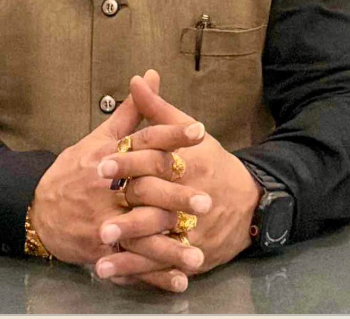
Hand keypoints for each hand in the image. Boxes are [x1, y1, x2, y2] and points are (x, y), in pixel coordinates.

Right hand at [31, 71, 210, 291]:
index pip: (143, 143)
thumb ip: (130, 112)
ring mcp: (102, 222)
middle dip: (175, 197)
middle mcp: (105, 188)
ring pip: (141, 234)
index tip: (200, 132)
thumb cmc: (73, 172)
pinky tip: (179, 280)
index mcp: (107, 157)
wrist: (38, 211)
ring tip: (198, 251)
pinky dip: (155, 275)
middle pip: (144, 190)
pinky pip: (132, 265)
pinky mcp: (101, 250)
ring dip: (170, 246)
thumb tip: (149, 77)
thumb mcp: (98, 138)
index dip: (171, 136)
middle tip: (206, 200)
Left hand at [94, 72, 261, 281]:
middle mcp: (192, 197)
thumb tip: (138, 79)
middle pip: (157, 203)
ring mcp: (195, 228)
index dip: (127, 162)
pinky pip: (164, 264)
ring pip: (159, 238)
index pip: (156, 161)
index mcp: (190, 162)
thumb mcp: (189, 131)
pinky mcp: (194, 252)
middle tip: (98, 218)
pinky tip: (111, 270)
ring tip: (100, 245)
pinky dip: (137, 270)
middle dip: (127, 212)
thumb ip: (158, 109)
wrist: (250, 201)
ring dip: (130, 245)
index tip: (100, 164)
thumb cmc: (212, 162)